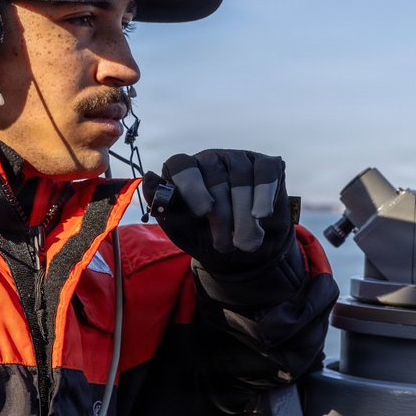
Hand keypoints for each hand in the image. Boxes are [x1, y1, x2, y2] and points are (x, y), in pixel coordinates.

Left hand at [142, 150, 295, 271]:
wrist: (243, 256)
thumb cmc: (206, 238)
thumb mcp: (181, 228)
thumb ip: (164, 206)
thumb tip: (149, 178)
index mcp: (184, 171)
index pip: (182, 165)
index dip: (192, 187)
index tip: (203, 212)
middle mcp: (210, 160)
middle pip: (216, 178)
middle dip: (222, 216)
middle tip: (225, 245)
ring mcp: (238, 159)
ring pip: (241, 178)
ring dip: (243, 214)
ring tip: (244, 243)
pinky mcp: (266, 165)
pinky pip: (266, 173)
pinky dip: (264, 194)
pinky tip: (261, 214)